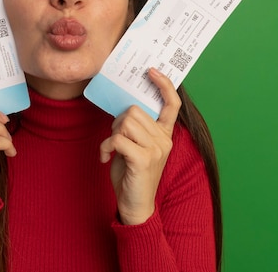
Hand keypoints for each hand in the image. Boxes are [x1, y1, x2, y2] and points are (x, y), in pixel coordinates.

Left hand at [99, 68, 180, 224]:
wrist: (135, 205)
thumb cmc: (132, 174)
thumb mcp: (136, 147)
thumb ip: (136, 128)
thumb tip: (124, 109)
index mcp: (165, 134)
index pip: (172, 104)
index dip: (164, 85)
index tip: (151, 71)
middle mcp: (164, 139)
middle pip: (134, 110)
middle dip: (117, 122)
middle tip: (114, 139)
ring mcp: (156, 149)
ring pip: (125, 122)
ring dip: (111, 134)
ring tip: (112, 150)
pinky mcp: (143, 159)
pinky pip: (117, 139)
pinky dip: (106, 147)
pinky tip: (105, 158)